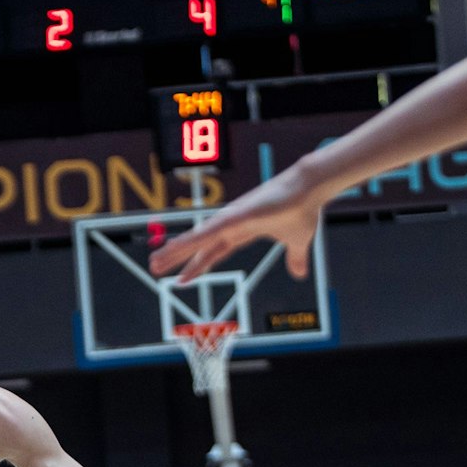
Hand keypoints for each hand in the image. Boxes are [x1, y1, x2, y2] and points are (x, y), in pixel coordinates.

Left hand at [147, 168, 324, 285]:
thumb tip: (300, 274)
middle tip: (156, 267)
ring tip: (156, 260)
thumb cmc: (303, 210)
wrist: (311, 188)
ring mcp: (232, 219)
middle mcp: (232, 225)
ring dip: (176, 249)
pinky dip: (193, 239)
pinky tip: (177, 247)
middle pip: (199, 245)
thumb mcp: (297, 242)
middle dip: (178, 258)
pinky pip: (209, 231)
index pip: (213, 252)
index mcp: (242, 232)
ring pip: (198, 238)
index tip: (182, 278)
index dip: (197, 264)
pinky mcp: (236, 215)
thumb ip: (295, 258)